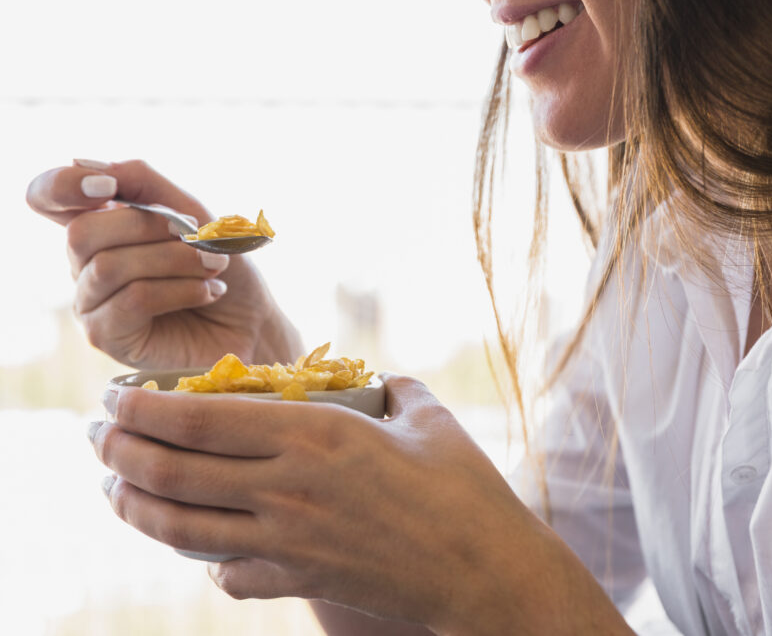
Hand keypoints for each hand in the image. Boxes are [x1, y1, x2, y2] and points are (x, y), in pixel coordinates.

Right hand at [26, 160, 300, 367]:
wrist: (254, 322)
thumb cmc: (222, 267)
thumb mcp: (192, 213)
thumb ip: (142, 183)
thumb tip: (83, 163)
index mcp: (99, 226)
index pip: (47, 196)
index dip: (64, 184)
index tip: (109, 187)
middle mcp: (84, 264)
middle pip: (81, 233)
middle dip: (148, 228)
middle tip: (198, 237)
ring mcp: (91, 303)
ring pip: (109, 268)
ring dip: (175, 261)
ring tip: (215, 267)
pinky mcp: (108, 337)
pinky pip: (133, 300)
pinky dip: (180, 290)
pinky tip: (209, 293)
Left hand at [89, 374, 575, 633]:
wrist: (484, 571)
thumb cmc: (463, 487)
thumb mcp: (428, 418)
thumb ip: (395, 388)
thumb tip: (385, 378)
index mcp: (314, 435)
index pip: (201, 419)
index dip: (144, 409)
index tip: (114, 399)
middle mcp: (286, 488)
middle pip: (174, 472)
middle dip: (120, 453)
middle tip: (97, 440)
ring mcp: (287, 542)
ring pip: (182, 528)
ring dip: (137, 506)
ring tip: (116, 490)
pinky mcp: (299, 582)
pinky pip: (228, 573)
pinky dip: (202, 558)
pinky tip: (198, 547)